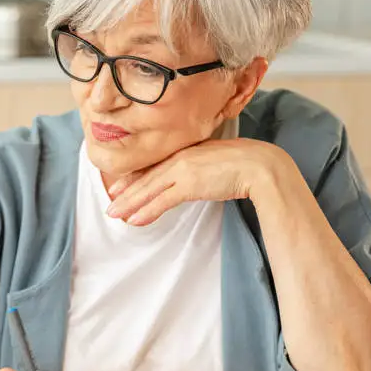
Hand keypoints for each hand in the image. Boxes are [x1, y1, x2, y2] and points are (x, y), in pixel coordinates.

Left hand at [104, 139, 285, 225]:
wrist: (261, 165)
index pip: (154, 166)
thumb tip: (199, 177)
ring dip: (130, 203)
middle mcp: (181, 157)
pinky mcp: (190, 183)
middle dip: (126, 192)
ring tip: (114, 214)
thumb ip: (203, 167)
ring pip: (149, 189)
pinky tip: (134, 220)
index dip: (134, 178)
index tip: (119, 187)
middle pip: (146, 177)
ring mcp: (184, 169)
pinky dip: (146, 210)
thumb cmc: (246, 163)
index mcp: (187, 150)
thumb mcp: (218, 161)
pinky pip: (162, 200)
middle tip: (110, 205)